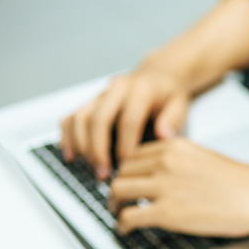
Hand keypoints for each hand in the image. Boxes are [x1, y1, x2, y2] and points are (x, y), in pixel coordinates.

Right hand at [60, 69, 191, 179]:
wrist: (158, 75)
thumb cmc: (169, 94)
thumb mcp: (180, 104)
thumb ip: (172, 120)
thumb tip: (163, 136)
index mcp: (141, 90)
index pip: (128, 119)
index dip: (125, 144)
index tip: (126, 165)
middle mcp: (117, 89)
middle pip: (98, 118)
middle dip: (98, 149)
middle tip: (103, 173)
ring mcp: (101, 94)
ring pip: (80, 117)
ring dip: (81, 145)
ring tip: (90, 168)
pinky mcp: (91, 101)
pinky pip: (71, 117)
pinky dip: (68, 137)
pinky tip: (71, 155)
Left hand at [109, 137, 248, 236]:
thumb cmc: (243, 184)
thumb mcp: (206, 158)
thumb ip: (180, 162)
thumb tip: (164, 176)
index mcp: (175, 147)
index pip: (135, 154)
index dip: (128, 170)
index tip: (129, 180)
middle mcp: (165, 162)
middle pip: (123, 171)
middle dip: (119, 187)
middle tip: (120, 198)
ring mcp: (164, 187)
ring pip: (119, 192)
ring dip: (116, 205)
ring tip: (120, 213)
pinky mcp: (166, 212)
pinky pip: (129, 216)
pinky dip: (123, 224)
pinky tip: (126, 229)